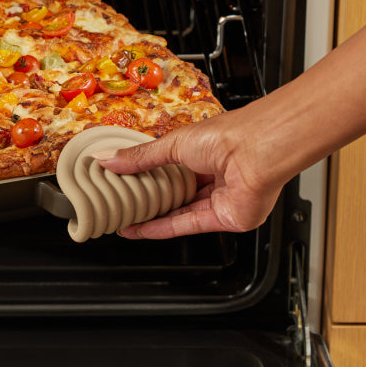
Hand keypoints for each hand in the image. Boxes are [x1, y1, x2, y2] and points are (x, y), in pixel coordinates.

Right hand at [93, 109, 283, 238]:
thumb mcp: (173, 144)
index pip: (170, 167)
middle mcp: (214, 175)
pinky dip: (164, 228)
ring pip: (182, 212)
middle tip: (121, 204)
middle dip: (150, 199)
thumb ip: (140, 157)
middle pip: (177, 192)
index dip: (146, 175)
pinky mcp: (226, 218)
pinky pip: (190, 225)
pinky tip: (142, 230)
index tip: (121, 181)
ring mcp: (221, 198)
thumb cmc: (226, 136)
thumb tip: (107, 159)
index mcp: (203, 151)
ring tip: (125, 220)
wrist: (258, 151)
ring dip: (154, 218)